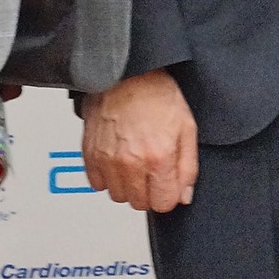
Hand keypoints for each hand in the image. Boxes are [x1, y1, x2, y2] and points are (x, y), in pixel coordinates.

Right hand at [81, 69, 198, 212]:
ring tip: (136, 162)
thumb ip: (187, 167)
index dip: (169, 195)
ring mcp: (107, 160)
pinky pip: (97, 184)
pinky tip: (119, 159)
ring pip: (118, 196)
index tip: (169, 185)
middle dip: (149, 191)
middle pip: (140, 204)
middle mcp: (130, 163)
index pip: (163, 203)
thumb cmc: (157, 95)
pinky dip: (108, 177)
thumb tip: (184, 195)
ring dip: (128, 186)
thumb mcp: (187, 128)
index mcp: (158, 157)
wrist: (127, 74)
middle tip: (153, 170)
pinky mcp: (90, 155)